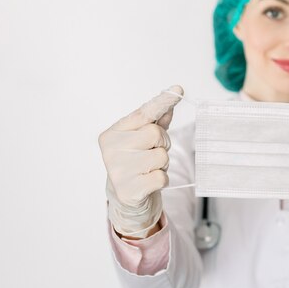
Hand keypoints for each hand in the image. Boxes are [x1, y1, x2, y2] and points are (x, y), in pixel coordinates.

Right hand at [98, 85, 183, 238]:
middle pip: (155, 133)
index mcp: (112, 133)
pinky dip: (161, 179)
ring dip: (163, 163)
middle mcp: (110, 150)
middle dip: (162, 143)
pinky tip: (148, 182)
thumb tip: (172, 96)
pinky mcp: (129, 190)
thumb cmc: (135, 162)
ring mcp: (118, 171)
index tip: (178, 90)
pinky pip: (162, 177)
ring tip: (149, 168)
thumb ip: (156, 119)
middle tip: (151, 153)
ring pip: (161, 156)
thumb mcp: (143, 139)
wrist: (126, 198)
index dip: (162, 102)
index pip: (143, 113)